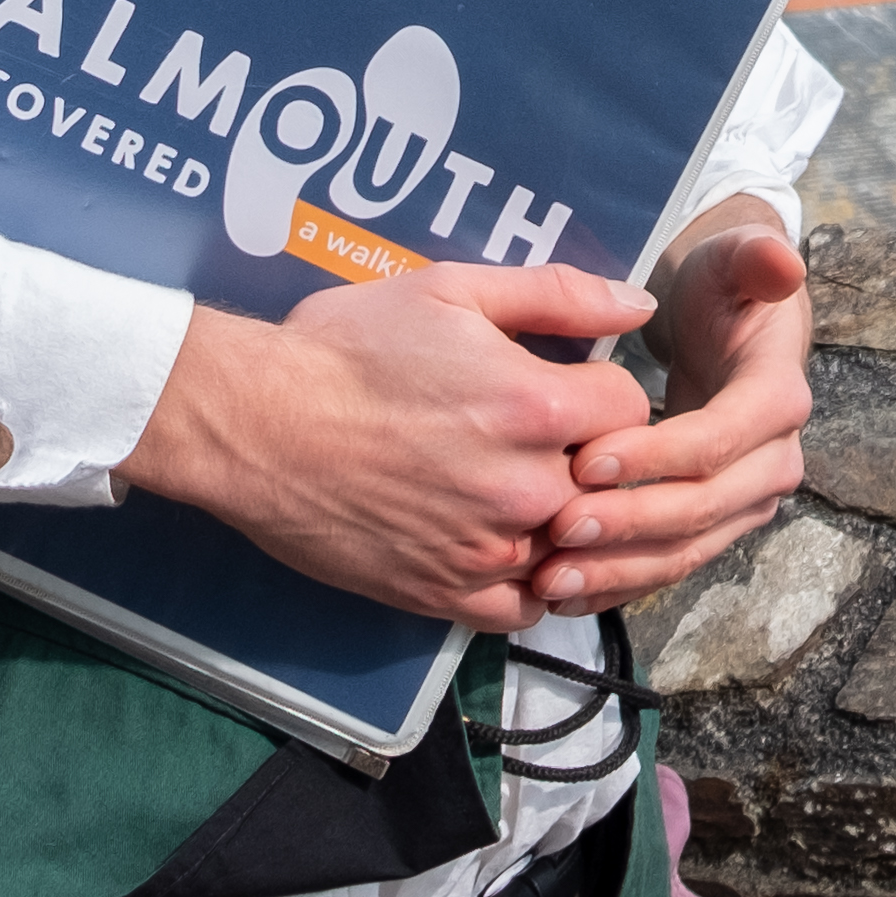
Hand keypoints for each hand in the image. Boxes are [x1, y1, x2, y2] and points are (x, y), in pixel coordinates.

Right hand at [123, 256, 659, 628]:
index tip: (566, 387)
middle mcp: (526, 487)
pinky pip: (523, 606)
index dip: (603, 393)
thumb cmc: (347, 348)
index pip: (631, 409)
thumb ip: (557, 295)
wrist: (257, 424)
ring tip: (508, 486)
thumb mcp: (452, 290)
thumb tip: (638, 305)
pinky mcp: (445, 595)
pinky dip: (526, 580)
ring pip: (571, 546)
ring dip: (555, 519)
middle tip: (529, 436)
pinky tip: (500, 544)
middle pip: (606, 480)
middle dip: (581, 454)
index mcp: (537, 405)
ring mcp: (488, 550)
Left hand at [537, 204, 815, 613]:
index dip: (657, 455)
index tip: (586, 459)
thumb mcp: (736, 258)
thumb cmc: (722, 287)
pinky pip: (668, 564)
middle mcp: (773, 459)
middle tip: (558, 525)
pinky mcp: (714, 526)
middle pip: (704, 507)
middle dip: (630, 523)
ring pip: (687, 549)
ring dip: (619, 569)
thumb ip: (757, 256)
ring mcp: (746, 500)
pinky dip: (617, 583)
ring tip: (550, 577)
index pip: (719, 439)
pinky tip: (563, 595)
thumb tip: (783, 264)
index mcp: (778, 397)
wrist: (726, 325)